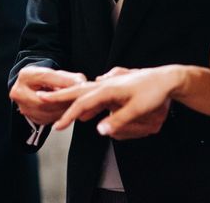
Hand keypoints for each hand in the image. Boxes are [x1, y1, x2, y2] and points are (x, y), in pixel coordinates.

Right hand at [9, 66, 85, 124]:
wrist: (33, 87)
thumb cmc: (45, 79)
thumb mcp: (55, 72)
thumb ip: (68, 77)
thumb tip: (80, 83)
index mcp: (26, 76)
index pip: (46, 78)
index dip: (64, 81)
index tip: (79, 83)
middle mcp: (20, 92)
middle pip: (46, 99)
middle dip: (64, 99)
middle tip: (79, 98)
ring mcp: (24, 107)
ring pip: (48, 112)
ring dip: (64, 109)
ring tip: (76, 104)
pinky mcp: (31, 118)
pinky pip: (49, 119)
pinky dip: (60, 116)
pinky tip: (68, 111)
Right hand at [45, 67, 179, 139]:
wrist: (167, 78)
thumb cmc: (154, 92)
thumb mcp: (138, 109)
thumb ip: (118, 120)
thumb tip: (99, 130)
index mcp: (109, 89)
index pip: (83, 103)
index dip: (69, 115)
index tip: (58, 126)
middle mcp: (107, 83)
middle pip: (79, 91)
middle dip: (60, 97)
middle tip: (42, 98)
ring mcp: (111, 82)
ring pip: (85, 90)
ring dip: (71, 96)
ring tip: (58, 103)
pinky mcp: (116, 84)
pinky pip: (95, 91)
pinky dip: (85, 97)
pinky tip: (86, 104)